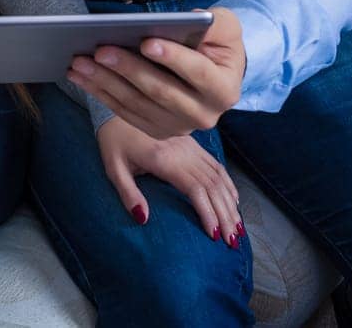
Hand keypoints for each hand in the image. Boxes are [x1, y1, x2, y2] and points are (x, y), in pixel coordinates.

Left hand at [67, 6, 244, 138]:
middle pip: (160, 91)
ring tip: (79, 62)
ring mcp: (177, 126)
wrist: (212, 73)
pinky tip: (79, 76)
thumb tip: (194, 19)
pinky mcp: (155, 129)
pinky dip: (99, 92)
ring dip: (104, 81)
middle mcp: (203, 115)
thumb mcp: (225, 28)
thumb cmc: (214, 44)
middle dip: (128, 68)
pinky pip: (123, 111)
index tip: (145, 42)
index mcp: (224, 90)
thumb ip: (218, 23)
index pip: (197, 73)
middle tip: (99, 50)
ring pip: (136, 103)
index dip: (172, 58)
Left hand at [96, 115, 243, 244]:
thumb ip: (127, 193)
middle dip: (225, 215)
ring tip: (238, 228)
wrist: (119, 110)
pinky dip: (227, 184)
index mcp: (164, 160)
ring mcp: (190, 146)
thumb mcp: (113, 168)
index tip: (216, 236)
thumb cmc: (114, 141)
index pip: (195, 189)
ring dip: (230, 203)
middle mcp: (183, 152)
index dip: (208, 213)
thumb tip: (143, 219)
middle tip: (233, 242)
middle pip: (212, 187)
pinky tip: (233, 200)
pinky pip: (216, 165)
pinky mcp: (192, 143)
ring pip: (218, 177)